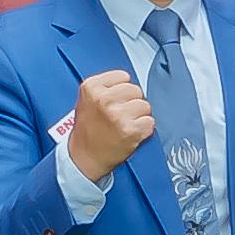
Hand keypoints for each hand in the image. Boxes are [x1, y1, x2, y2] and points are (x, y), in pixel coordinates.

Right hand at [65, 68, 154, 185]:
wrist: (84, 157)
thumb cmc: (87, 130)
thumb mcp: (87, 100)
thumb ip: (105, 87)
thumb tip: (128, 82)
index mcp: (91, 87)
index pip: (123, 76)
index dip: (122, 90)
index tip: (116, 100)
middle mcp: (104, 99)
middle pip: (136, 90)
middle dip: (132, 102)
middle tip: (120, 115)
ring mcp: (117, 115)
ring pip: (145, 106)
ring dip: (139, 116)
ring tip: (125, 125)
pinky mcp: (130, 130)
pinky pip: (150, 122)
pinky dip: (144, 129)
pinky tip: (131, 133)